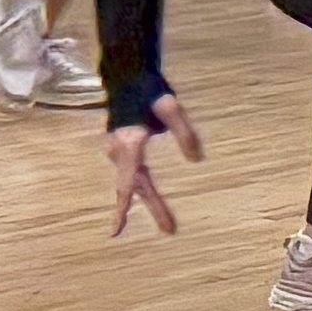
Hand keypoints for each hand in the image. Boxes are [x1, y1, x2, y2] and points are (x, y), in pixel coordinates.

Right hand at [106, 94, 197, 235]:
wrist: (128, 79)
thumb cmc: (150, 92)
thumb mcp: (171, 107)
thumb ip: (185, 132)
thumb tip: (195, 160)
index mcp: (129, 144)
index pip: (130, 180)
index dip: (124, 207)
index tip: (115, 231)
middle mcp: (119, 151)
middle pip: (133, 187)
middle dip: (153, 208)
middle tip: (170, 230)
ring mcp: (117, 151)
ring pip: (132, 183)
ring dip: (149, 201)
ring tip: (167, 223)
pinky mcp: (122, 150)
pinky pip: (131, 176)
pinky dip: (139, 190)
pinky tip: (150, 200)